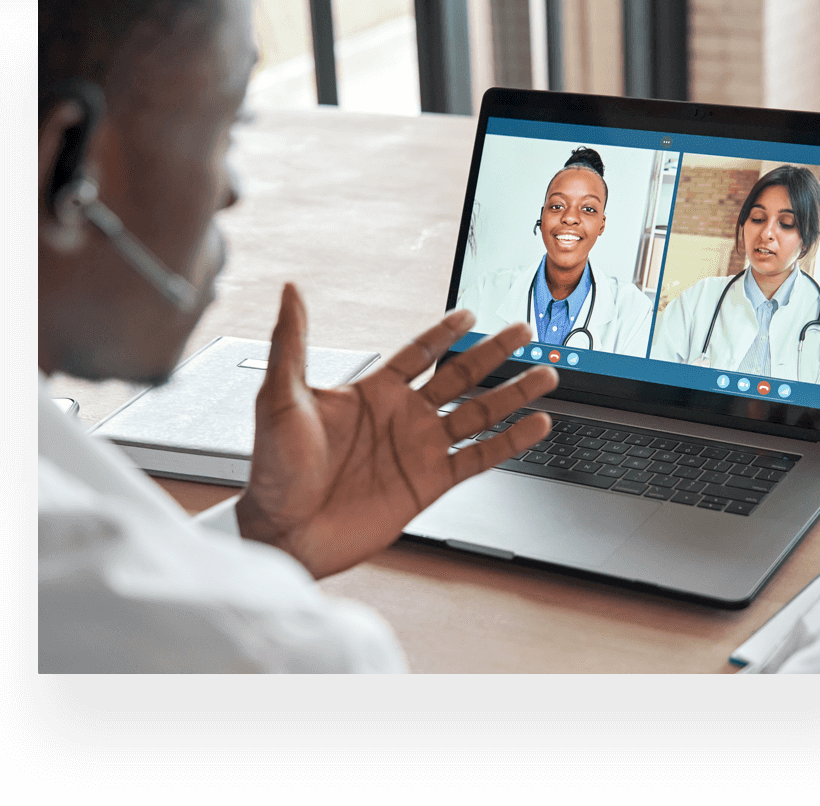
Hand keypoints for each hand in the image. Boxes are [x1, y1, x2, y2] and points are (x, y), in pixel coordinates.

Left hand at [234, 285, 558, 579]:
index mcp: (370, 391)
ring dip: (511, 393)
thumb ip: (292, 341)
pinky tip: (534, 426)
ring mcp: (418, 449)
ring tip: (545, 373)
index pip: (417, 352)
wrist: (284, 530)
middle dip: (491, 353)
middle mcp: (401, 416)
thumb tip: (290, 290)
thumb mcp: (280, 395)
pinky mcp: (429, 484)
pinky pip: (478, 457)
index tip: (469, 311)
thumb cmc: (273, 466)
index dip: (443, 332)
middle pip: (458, 375)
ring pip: (477, 413)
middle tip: (523, 330)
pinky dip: (509, 442)